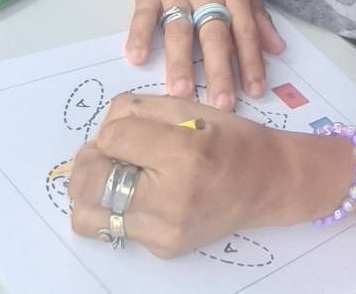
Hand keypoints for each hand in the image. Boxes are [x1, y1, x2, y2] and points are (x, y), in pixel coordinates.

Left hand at [66, 94, 344, 256]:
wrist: (268, 183)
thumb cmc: (230, 139)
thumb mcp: (188, 107)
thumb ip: (136, 112)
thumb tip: (98, 137)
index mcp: (182, 154)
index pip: (111, 139)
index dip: (112, 129)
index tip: (130, 131)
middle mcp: (170, 200)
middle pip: (86, 183)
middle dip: (89, 162)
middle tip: (110, 154)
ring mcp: (164, 231)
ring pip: (87, 218)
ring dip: (92, 193)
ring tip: (116, 178)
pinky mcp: (163, 248)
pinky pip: (117, 229)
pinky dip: (120, 209)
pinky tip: (146, 195)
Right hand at [124, 0, 284, 110]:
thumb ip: (257, 16)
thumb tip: (278, 49)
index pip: (245, 31)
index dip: (251, 61)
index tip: (255, 91)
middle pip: (215, 35)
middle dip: (219, 70)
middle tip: (221, 104)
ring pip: (179, 29)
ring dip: (180, 61)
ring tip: (180, 92)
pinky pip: (144, 15)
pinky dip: (139, 35)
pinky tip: (136, 58)